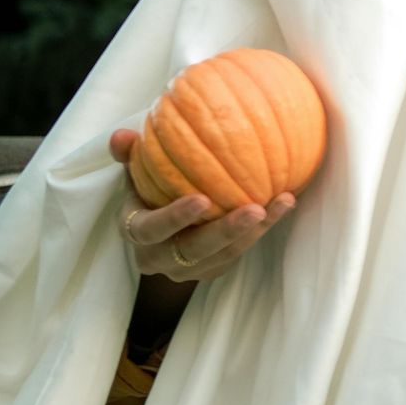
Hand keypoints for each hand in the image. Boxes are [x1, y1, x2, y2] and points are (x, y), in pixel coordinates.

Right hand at [110, 126, 294, 326]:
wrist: (164, 226)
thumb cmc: (150, 189)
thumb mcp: (137, 171)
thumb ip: (130, 154)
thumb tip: (122, 135)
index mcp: (136, 233)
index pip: (150, 231)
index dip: (173, 218)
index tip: (201, 199)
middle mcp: (159, 257)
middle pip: (193, 251)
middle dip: (226, 231)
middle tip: (255, 208)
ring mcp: (188, 269)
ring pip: (224, 255)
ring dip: (255, 230)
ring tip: (280, 203)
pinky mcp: (214, 269)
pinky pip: (240, 253)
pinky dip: (263, 230)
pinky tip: (283, 204)